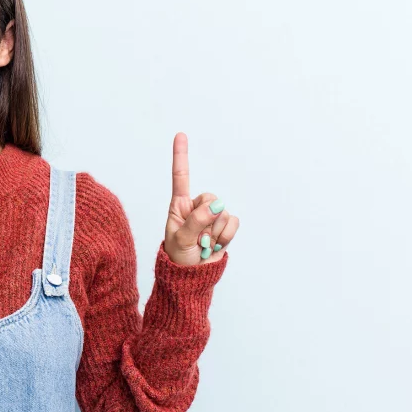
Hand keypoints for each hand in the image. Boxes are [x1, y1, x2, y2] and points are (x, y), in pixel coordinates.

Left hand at [163, 132, 239, 265]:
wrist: (192, 277)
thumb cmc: (179, 258)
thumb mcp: (180, 240)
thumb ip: (196, 221)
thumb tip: (216, 206)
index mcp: (179, 206)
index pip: (180, 177)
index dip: (181, 156)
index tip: (180, 134)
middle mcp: (196, 207)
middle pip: (210, 197)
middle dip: (206, 218)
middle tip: (196, 238)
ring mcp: (212, 217)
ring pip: (223, 212)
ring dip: (214, 232)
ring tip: (203, 244)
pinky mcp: (225, 228)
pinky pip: (233, 223)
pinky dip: (225, 236)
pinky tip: (215, 246)